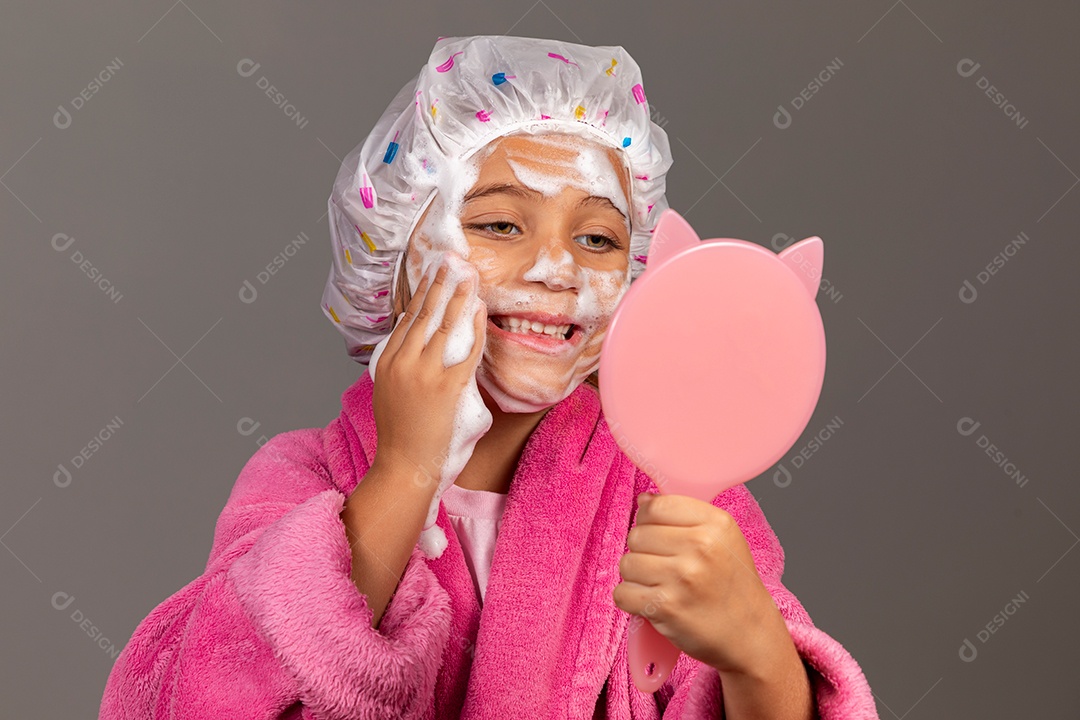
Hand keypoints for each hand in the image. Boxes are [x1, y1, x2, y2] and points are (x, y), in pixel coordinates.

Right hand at [369, 257, 486, 492]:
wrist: (404, 469)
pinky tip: (479, 307)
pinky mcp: (447, 387)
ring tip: (467, 274)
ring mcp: (424, 373)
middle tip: (450, 260)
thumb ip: (406, 369)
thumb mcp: (393, 395)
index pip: (407, 319)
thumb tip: (426, 352)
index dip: (422, 293)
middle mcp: (402, 362)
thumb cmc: (403, 438)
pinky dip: (474, 326)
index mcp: (386, 363)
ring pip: (444, 325)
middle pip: (423, 313)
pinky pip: (466, 349)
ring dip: (457, 296)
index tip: (432, 274)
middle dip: (438, 283)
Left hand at [613, 492, 781, 674]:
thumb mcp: (723, 538)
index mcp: (715, 524)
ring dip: (636, 577)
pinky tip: (653, 602)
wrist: (751, 635)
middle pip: (637, 534)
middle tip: (664, 567)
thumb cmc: (733, 586)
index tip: (658, 533)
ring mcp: (682, 577)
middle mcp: (700, 546)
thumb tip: (644, 499)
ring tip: (660, 585)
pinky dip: (631, 600)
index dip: (649, 519)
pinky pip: (622, 593)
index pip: (656, 506)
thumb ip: (684, 514)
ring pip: (626, 563)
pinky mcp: (666, 606)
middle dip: (643, 551)